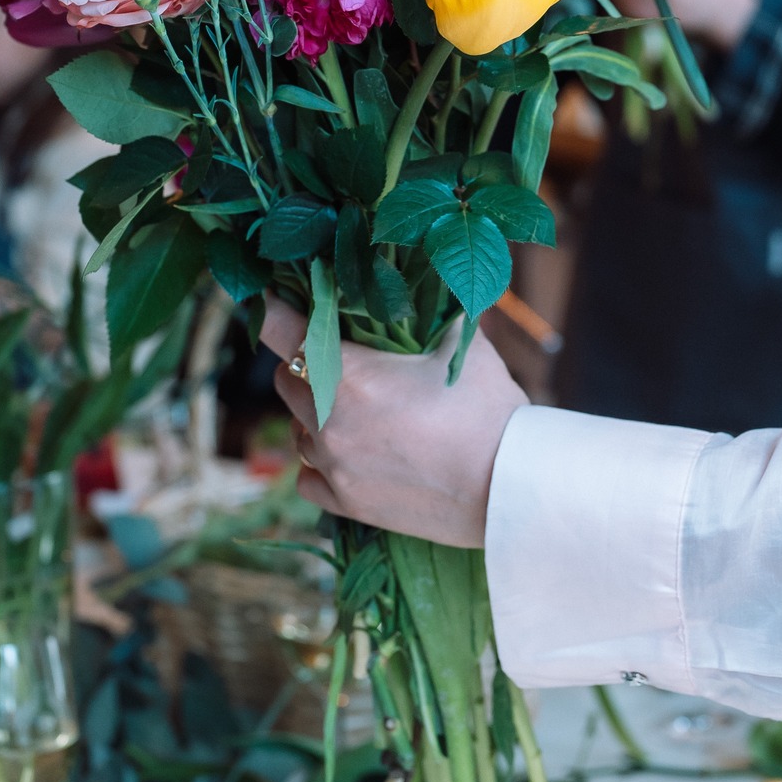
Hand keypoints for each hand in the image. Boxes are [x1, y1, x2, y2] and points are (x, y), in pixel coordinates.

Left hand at [260, 297, 528, 547]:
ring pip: (297, 429)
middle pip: (286, 379)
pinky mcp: (346, 503)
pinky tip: (350, 450)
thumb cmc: (488, 410)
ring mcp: (334, 468)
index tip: (273, 299)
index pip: (282, 332)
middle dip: (304, 360)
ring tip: (355, 407)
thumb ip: (428, 310)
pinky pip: (308, 476)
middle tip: (339, 354)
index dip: (274, 310)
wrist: (508, 489)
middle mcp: (329, 423)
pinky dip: (320, 460)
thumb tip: (419, 277)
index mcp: (350, 376)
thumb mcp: (460, 344)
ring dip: (314, 412)